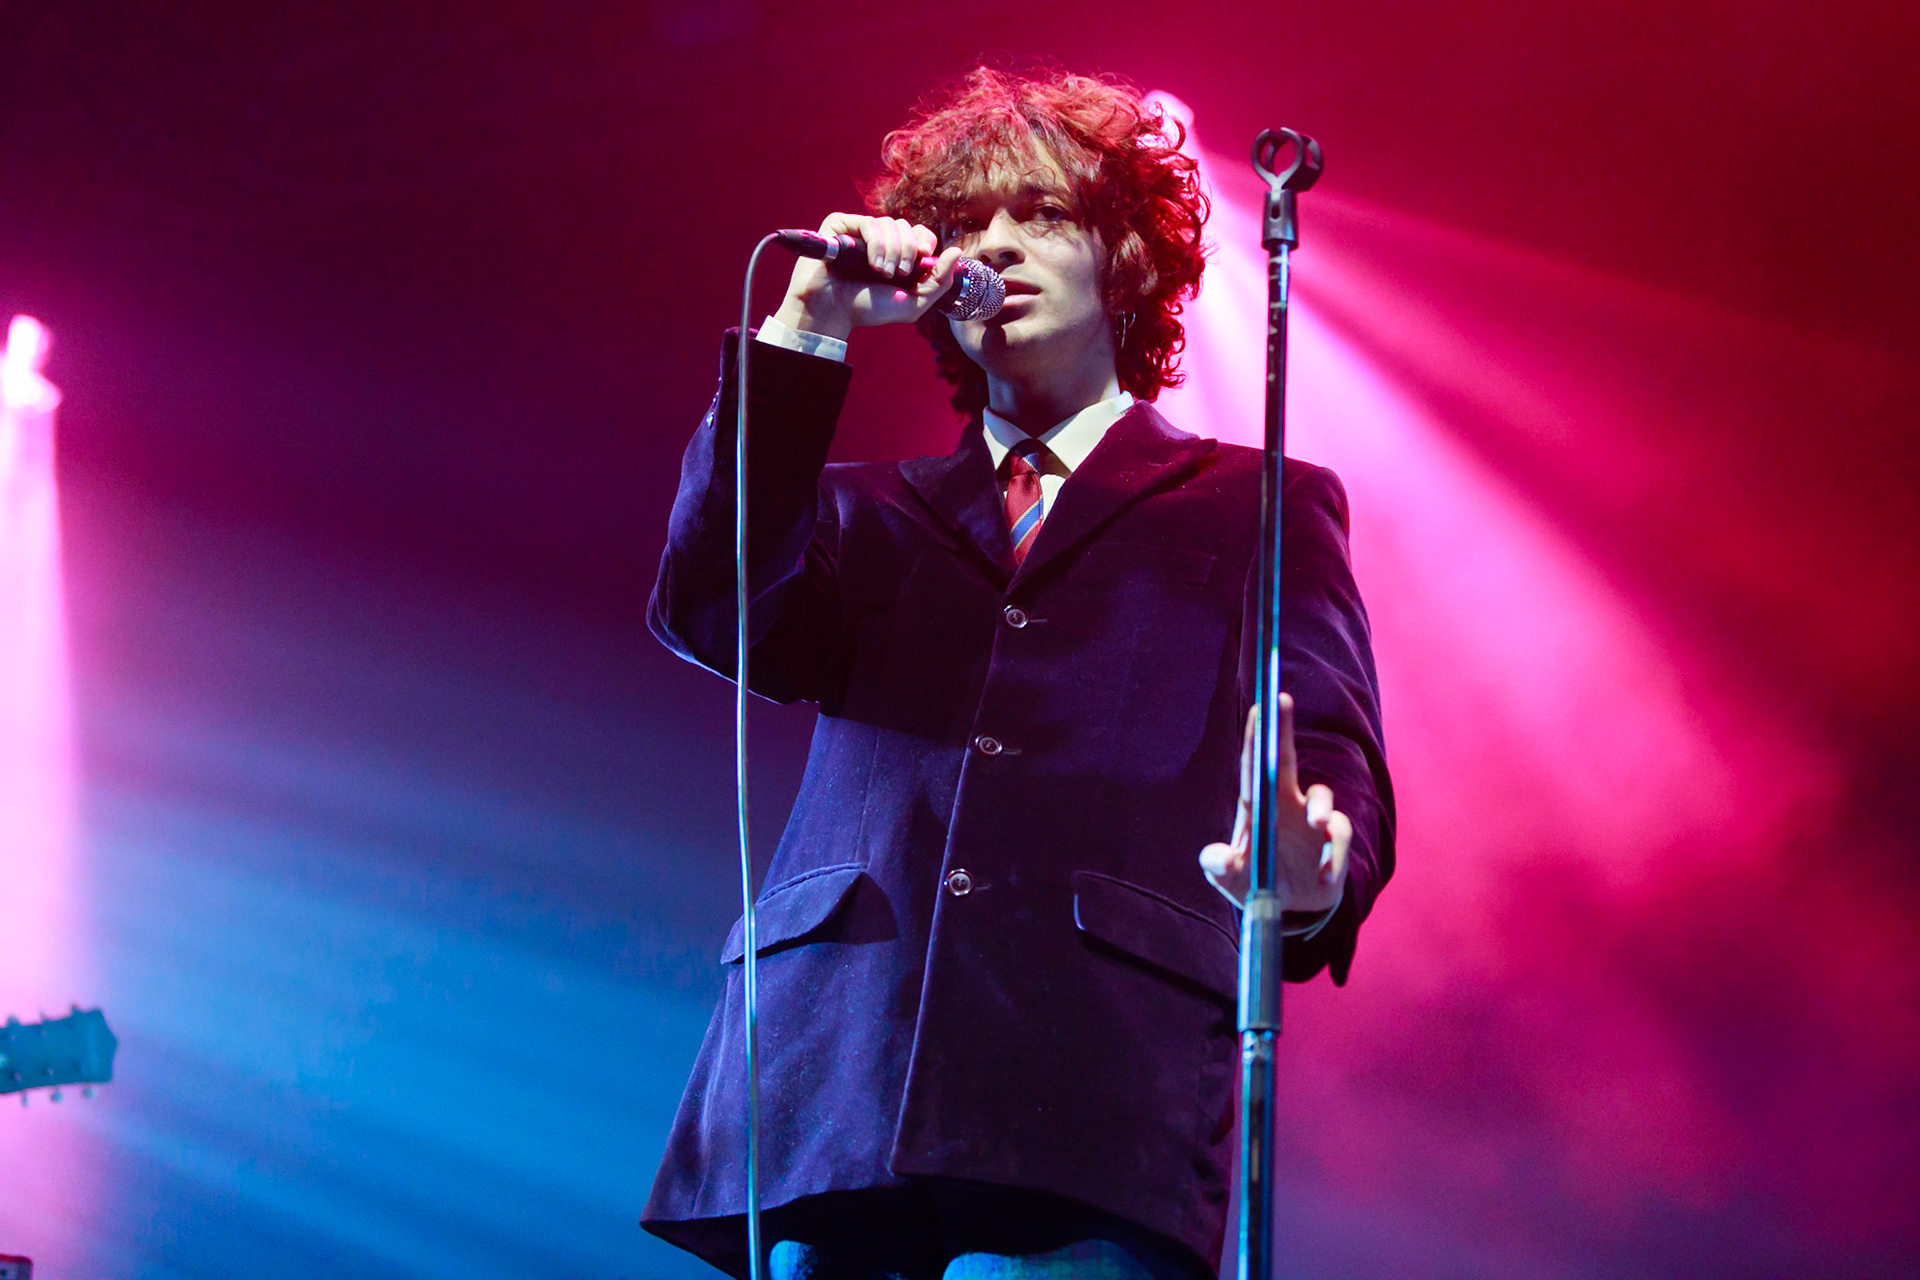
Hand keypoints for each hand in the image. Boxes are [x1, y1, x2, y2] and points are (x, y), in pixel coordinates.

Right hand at [771, 213, 965, 341]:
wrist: (831, 312)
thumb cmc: (867, 309)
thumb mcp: (912, 303)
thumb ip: (939, 281)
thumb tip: (958, 251)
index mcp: (897, 255)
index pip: (919, 233)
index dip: (924, 241)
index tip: (923, 257)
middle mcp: (879, 241)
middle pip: (906, 226)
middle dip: (909, 249)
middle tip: (900, 273)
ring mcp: (859, 232)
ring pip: (888, 224)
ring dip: (891, 249)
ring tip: (882, 272)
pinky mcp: (840, 226)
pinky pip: (868, 223)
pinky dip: (876, 243)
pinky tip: (871, 263)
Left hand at [1199, 694, 1350, 911]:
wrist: (1288, 910)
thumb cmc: (1254, 883)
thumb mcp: (1231, 879)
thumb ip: (1219, 868)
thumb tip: (1216, 857)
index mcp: (1259, 807)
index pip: (1255, 765)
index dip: (1257, 736)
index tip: (1259, 706)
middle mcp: (1287, 805)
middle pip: (1286, 760)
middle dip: (1284, 728)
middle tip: (1283, 699)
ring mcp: (1313, 822)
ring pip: (1323, 800)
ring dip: (1321, 807)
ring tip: (1318, 824)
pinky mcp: (1333, 843)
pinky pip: (1338, 840)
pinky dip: (1333, 858)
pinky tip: (1323, 878)